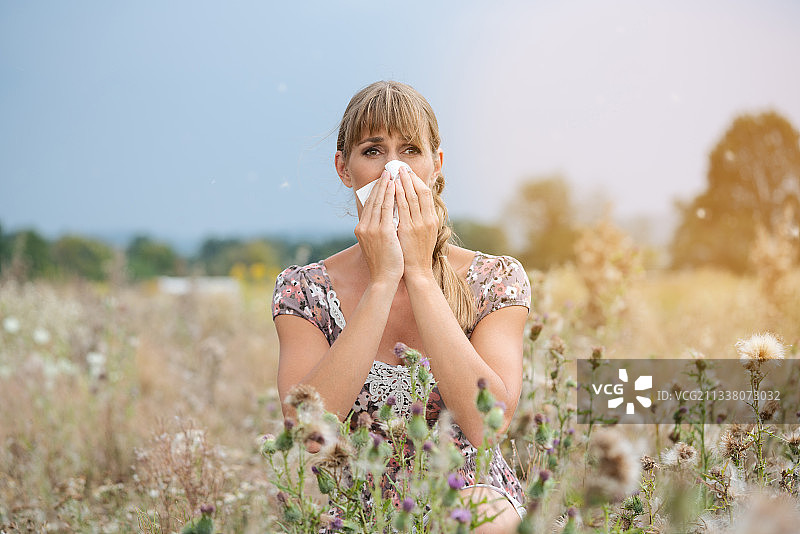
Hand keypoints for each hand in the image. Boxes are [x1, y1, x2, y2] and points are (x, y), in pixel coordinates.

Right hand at [354, 170, 403, 285]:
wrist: (384, 278)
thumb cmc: (384, 263)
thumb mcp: (376, 244)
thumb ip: (377, 230)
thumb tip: (385, 219)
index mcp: (361, 229)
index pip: (369, 206)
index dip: (376, 192)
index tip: (382, 181)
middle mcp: (363, 227)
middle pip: (372, 200)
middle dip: (380, 185)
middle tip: (387, 172)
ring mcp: (371, 229)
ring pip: (379, 201)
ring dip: (385, 186)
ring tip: (392, 174)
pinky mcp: (381, 231)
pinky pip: (387, 208)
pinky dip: (390, 195)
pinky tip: (395, 186)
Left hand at [393, 166, 437, 281]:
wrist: (416, 271)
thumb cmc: (416, 254)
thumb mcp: (422, 234)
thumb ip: (419, 219)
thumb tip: (410, 206)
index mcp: (432, 220)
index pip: (426, 194)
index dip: (417, 181)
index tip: (409, 172)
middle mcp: (427, 220)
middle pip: (419, 192)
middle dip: (410, 178)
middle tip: (401, 167)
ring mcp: (418, 224)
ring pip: (411, 197)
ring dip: (403, 183)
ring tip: (395, 173)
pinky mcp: (408, 229)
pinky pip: (402, 208)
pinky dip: (397, 196)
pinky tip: (391, 188)